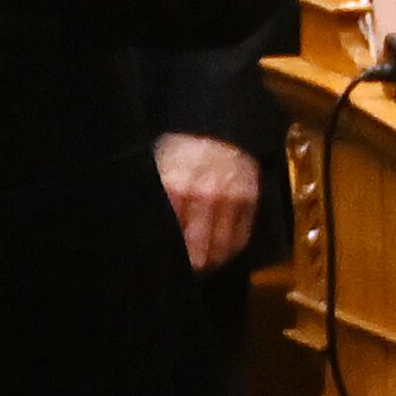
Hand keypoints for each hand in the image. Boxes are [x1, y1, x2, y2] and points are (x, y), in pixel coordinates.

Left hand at [156, 133, 259, 272]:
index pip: (168, 237)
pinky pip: (240, 239)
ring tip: (201, 267)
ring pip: (220, 250)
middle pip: (196, 252)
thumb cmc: (181, 146)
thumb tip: (146, 229)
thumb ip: (157, 197)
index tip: (159, 265)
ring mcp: (229, 201)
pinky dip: (229, 251)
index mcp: (174, 188)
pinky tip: (219, 254)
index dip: (164, 256)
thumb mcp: (158, 166)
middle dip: (189, 266)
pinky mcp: (249, 201)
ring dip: (210, 263)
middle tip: (181, 271)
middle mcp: (203, 198)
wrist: (218, 124)